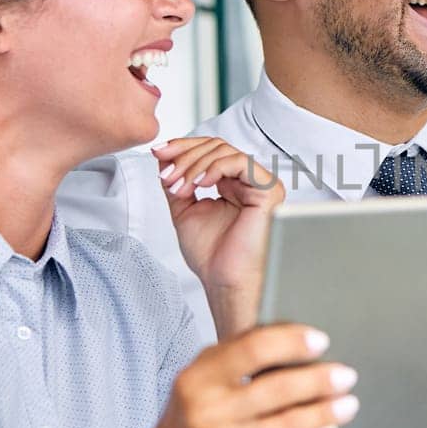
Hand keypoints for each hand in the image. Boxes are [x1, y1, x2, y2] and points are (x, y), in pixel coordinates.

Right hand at [145, 323, 357, 427]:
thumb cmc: (198, 411)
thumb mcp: (204, 374)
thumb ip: (240, 352)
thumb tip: (296, 335)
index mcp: (198, 378)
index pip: (252, 349)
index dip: (292, 342)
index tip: (322, 340)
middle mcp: (205, 413)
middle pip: (277, 389)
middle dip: (320, 381)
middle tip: (347, 375)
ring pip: (288, 426)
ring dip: (326, 413)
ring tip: (348, 403)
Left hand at [154, 137, 282, 334]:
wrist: (226, 281)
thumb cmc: (213, 256)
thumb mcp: (185, 210)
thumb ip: (178, 182)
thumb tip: (164, 157)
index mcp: (231, 185)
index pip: (209, 151)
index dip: (182, 148)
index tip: (158, 154)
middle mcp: (247, 181)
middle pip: (215, 146)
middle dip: (184, 156)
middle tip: (167, 175)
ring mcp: (260, 184)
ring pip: (224, 151)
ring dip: (194, 165)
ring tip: (179, 187)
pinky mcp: (269, 190)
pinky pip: (240, 163)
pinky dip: (214, 168)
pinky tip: (200, 184)